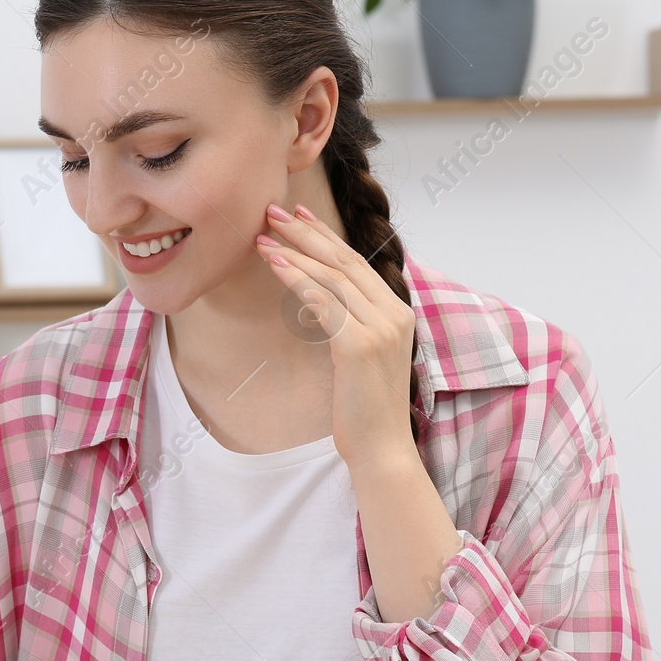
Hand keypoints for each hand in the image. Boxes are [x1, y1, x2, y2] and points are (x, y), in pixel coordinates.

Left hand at [255, 201, 418, 468]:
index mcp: (398, 312)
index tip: (298, 216)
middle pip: (344, 261)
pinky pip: (322, 303)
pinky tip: (273, 265)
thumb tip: (320, 299)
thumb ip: (352, 324)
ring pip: (331, 277)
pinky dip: (295, 280)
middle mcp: (394, 313)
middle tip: (272, 211)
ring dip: (293, 253)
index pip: (356, 263)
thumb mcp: (361, 357)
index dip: (324, 237)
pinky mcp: (360, 345)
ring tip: (262, 236)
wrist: (381, 449)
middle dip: (305, 233)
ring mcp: (380, 327)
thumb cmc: (365, 410)